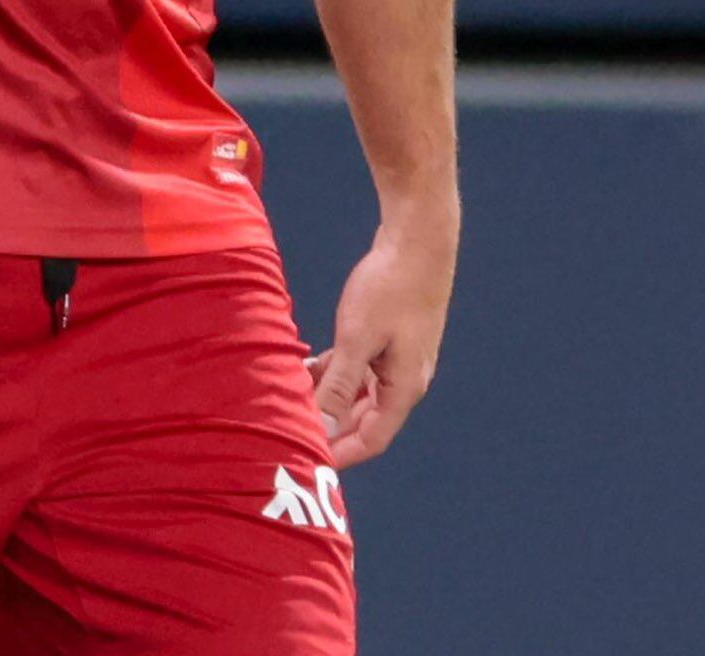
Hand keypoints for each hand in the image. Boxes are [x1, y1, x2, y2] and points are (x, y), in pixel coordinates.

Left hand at [306, 224, 455, 467]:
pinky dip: (332, 371)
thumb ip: (340, 383)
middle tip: (289, 433)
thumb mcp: (358, 338)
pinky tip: (304, 366)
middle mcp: (403, 380)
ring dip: (326, 397)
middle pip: (363, 419)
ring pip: (357, 392)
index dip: (339, 453)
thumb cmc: (390, 288)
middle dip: (329, 428)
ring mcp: (397, 358)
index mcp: (404, 388)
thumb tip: (322, 425)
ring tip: (288, 398)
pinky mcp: (387, 338)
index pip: (370, 439)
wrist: (417, 241)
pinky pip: (357, 367)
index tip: (307, 463)